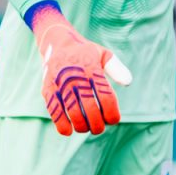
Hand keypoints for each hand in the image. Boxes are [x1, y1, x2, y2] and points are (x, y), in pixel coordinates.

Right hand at [30, 6, 130, 135]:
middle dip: (97, 123)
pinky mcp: (47, 89)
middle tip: (99, 128)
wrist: (57, 43)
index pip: (106, 96)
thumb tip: (128, 82)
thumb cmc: (86, 53)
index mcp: (93, 70)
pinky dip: (60, 123)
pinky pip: (53, 109)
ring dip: (81, 125)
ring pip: (72, 111)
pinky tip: (68, 131)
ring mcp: (60, 84)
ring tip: (86, 129)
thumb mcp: (104, 54)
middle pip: (90, 107)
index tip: (114, 120)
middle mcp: (76, 77)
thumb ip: (117, 68)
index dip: (112, 113)